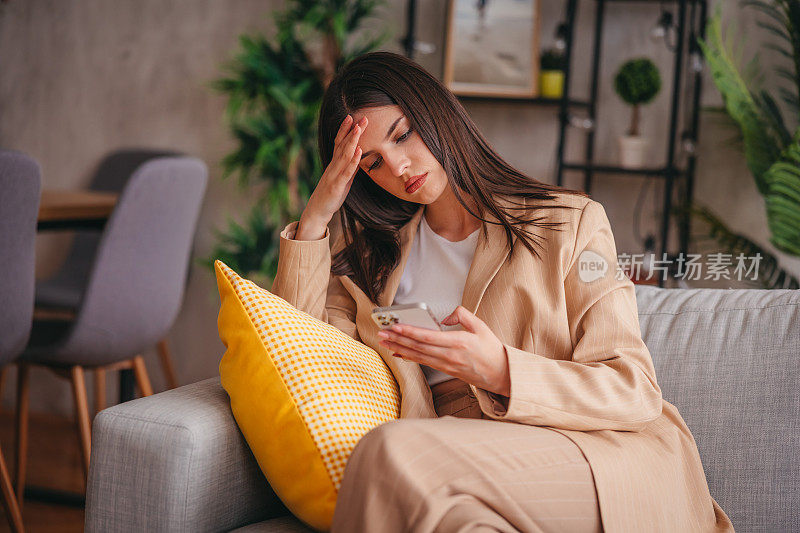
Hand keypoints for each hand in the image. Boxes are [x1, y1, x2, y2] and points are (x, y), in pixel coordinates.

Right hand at [296, 115, 365, 239]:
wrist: (317, 211)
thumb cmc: (330, 195)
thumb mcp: (342, 180)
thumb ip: (349, 168)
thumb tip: (358, 158)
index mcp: (334, 164)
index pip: (339, 144)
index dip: (345, 130)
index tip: (352, 117)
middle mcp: (333, 166)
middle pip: (343, 145)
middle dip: (352, 131)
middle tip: (361, 118)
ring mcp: (334, 175)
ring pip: (344, 155)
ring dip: (352, 141)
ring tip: (359, 128)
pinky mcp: (337, 185)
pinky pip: (347, 171)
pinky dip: (353, 161)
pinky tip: (359, 151)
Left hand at [377, 306, 510, 395]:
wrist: (501, 374)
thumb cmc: (491, 350)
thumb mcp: (480, 326)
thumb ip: (462, 315)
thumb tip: (444, 318)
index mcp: (458, 343)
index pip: (428, 337)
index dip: (410, 332)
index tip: (396, 326)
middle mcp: (450, 356)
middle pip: (418, 347)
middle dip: (398, 340)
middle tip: (382, 333)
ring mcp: (446, 365)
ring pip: (418, 356)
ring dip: (400, 349)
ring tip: (385, 342)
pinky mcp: (445, 370)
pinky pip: (424, 362)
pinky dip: (409, 357)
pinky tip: (399, 354)